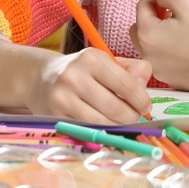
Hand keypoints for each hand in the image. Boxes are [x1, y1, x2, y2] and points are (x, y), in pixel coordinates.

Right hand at [26, 48, 152, 124]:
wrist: (42, 78)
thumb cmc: (82, 70)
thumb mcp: (106, 62)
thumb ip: (132, 69)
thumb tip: (144, 84)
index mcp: (91, 58)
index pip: (125, 84)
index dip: (141, 99)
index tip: (146, 105)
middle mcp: (74, 75)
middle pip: (115, 107)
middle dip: (132, 115)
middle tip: (136, 115)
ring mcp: (63, 97)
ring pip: (102, 121)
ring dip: (118, 124)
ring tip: (121, 119)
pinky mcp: (56, 115)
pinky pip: (87, 128)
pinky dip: (101, 129)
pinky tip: (105, 122)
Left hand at [129, 0, 188, 92]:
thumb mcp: (186, 0)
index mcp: (146, 34)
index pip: (142, 6)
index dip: (159, 0)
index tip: (176, 5)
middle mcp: (146, 55)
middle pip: (139, 27)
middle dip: (153, 18)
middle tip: (175, 17)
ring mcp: (157, 70)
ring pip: (149, 46)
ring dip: (159, 35)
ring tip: (182, 33)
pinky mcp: (170, 80)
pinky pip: (161, 61)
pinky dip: (168, 52)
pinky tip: (188, 50)